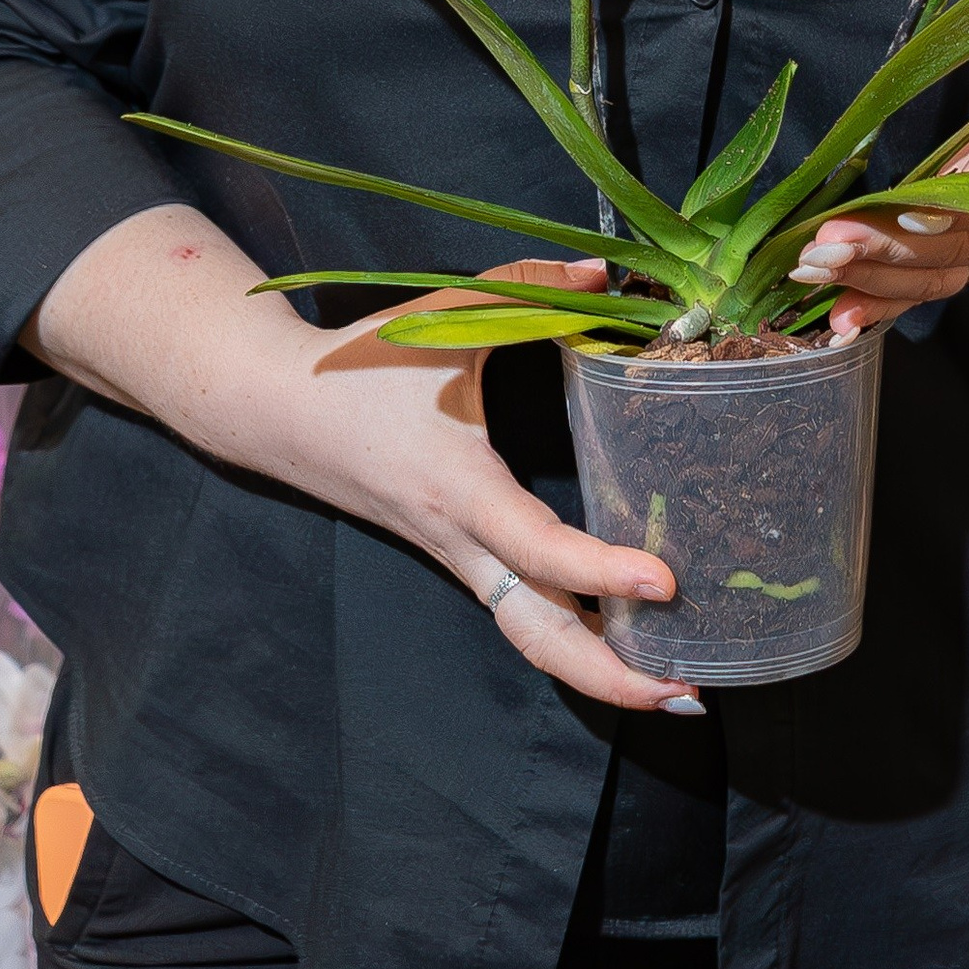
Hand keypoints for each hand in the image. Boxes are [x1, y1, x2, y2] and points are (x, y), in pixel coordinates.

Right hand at [329, 255, 700, 715]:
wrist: (277, 411)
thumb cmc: (360, 366)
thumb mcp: (445, 313)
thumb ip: (528, 286)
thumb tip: (605, 272)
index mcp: (459, 487)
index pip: (537, 546)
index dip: (601, 570)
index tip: (664, 582)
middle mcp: (460, 541)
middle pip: (538, 636)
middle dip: (612, 678)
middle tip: (690, 696)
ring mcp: (457, 560)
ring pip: (530, 637)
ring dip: (599, 672)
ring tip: (678, 687)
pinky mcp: (458, 560)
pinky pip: (521, 613)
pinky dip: (574, 637)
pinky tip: (627, 636)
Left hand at [787, 7, 968, 332]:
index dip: (965, 206)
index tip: (913, 209)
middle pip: (960, 243)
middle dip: (890, 249)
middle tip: (826, 245)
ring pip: (939, 272)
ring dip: (875, 279)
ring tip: (812, 273)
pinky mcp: (967, 246)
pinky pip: (929, 283)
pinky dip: (884, 302)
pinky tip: (838, 317)